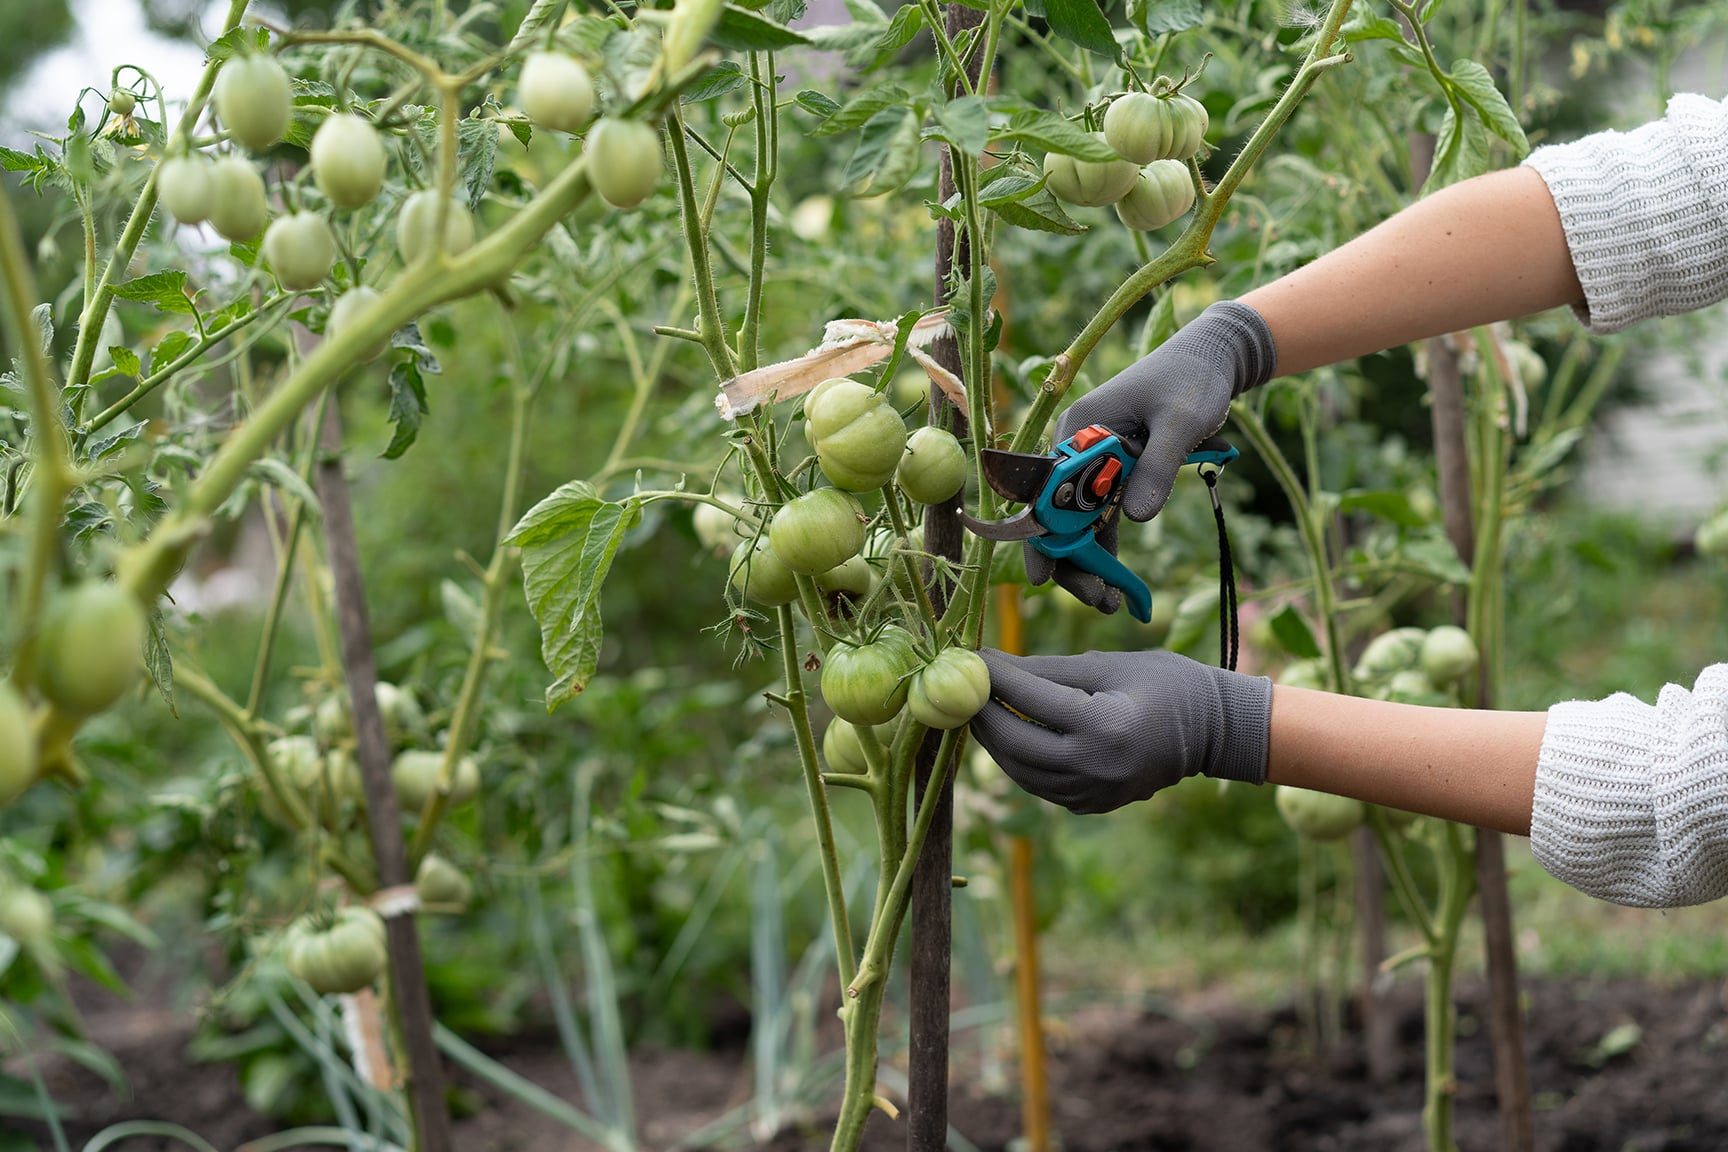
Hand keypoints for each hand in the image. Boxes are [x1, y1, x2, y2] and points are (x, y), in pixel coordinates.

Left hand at [969, 648, 1271, 813]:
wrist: (1213, 732)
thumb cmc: (1166, 685)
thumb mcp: (1108, 666)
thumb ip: (1048, 669)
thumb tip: (993, 665)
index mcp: (1102, 725)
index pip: (1029, 699)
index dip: (994, 676)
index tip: (970, 656)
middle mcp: (1093, 767)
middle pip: (1013, 742)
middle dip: (981, 712)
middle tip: (962, 686)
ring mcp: (1092, 793)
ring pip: (1019, 770)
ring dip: (992, 740)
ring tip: (978, 708)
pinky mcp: (1092, 804)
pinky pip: (1039, 784)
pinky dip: (1018, 760)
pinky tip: (1008, 735)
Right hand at [1028, 300, 1276, 611]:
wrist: (1214, 358)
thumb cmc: (1193, 379)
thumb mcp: (1179, 422)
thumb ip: (1157, 467)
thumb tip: (1136, 518)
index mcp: (1080, 428)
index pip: (1046, 491)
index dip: (1041, 537)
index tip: (1043, 579)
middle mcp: (1078, 447)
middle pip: (1060, 514)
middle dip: (1072, 561)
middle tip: (1098, 601)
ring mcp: (1095, 462)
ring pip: (1080, 522)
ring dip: (1091, 562)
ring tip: (1111, 604)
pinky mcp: (1117, 472)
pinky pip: (1104, 516)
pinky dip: (1108, 547)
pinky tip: (1118, 583)